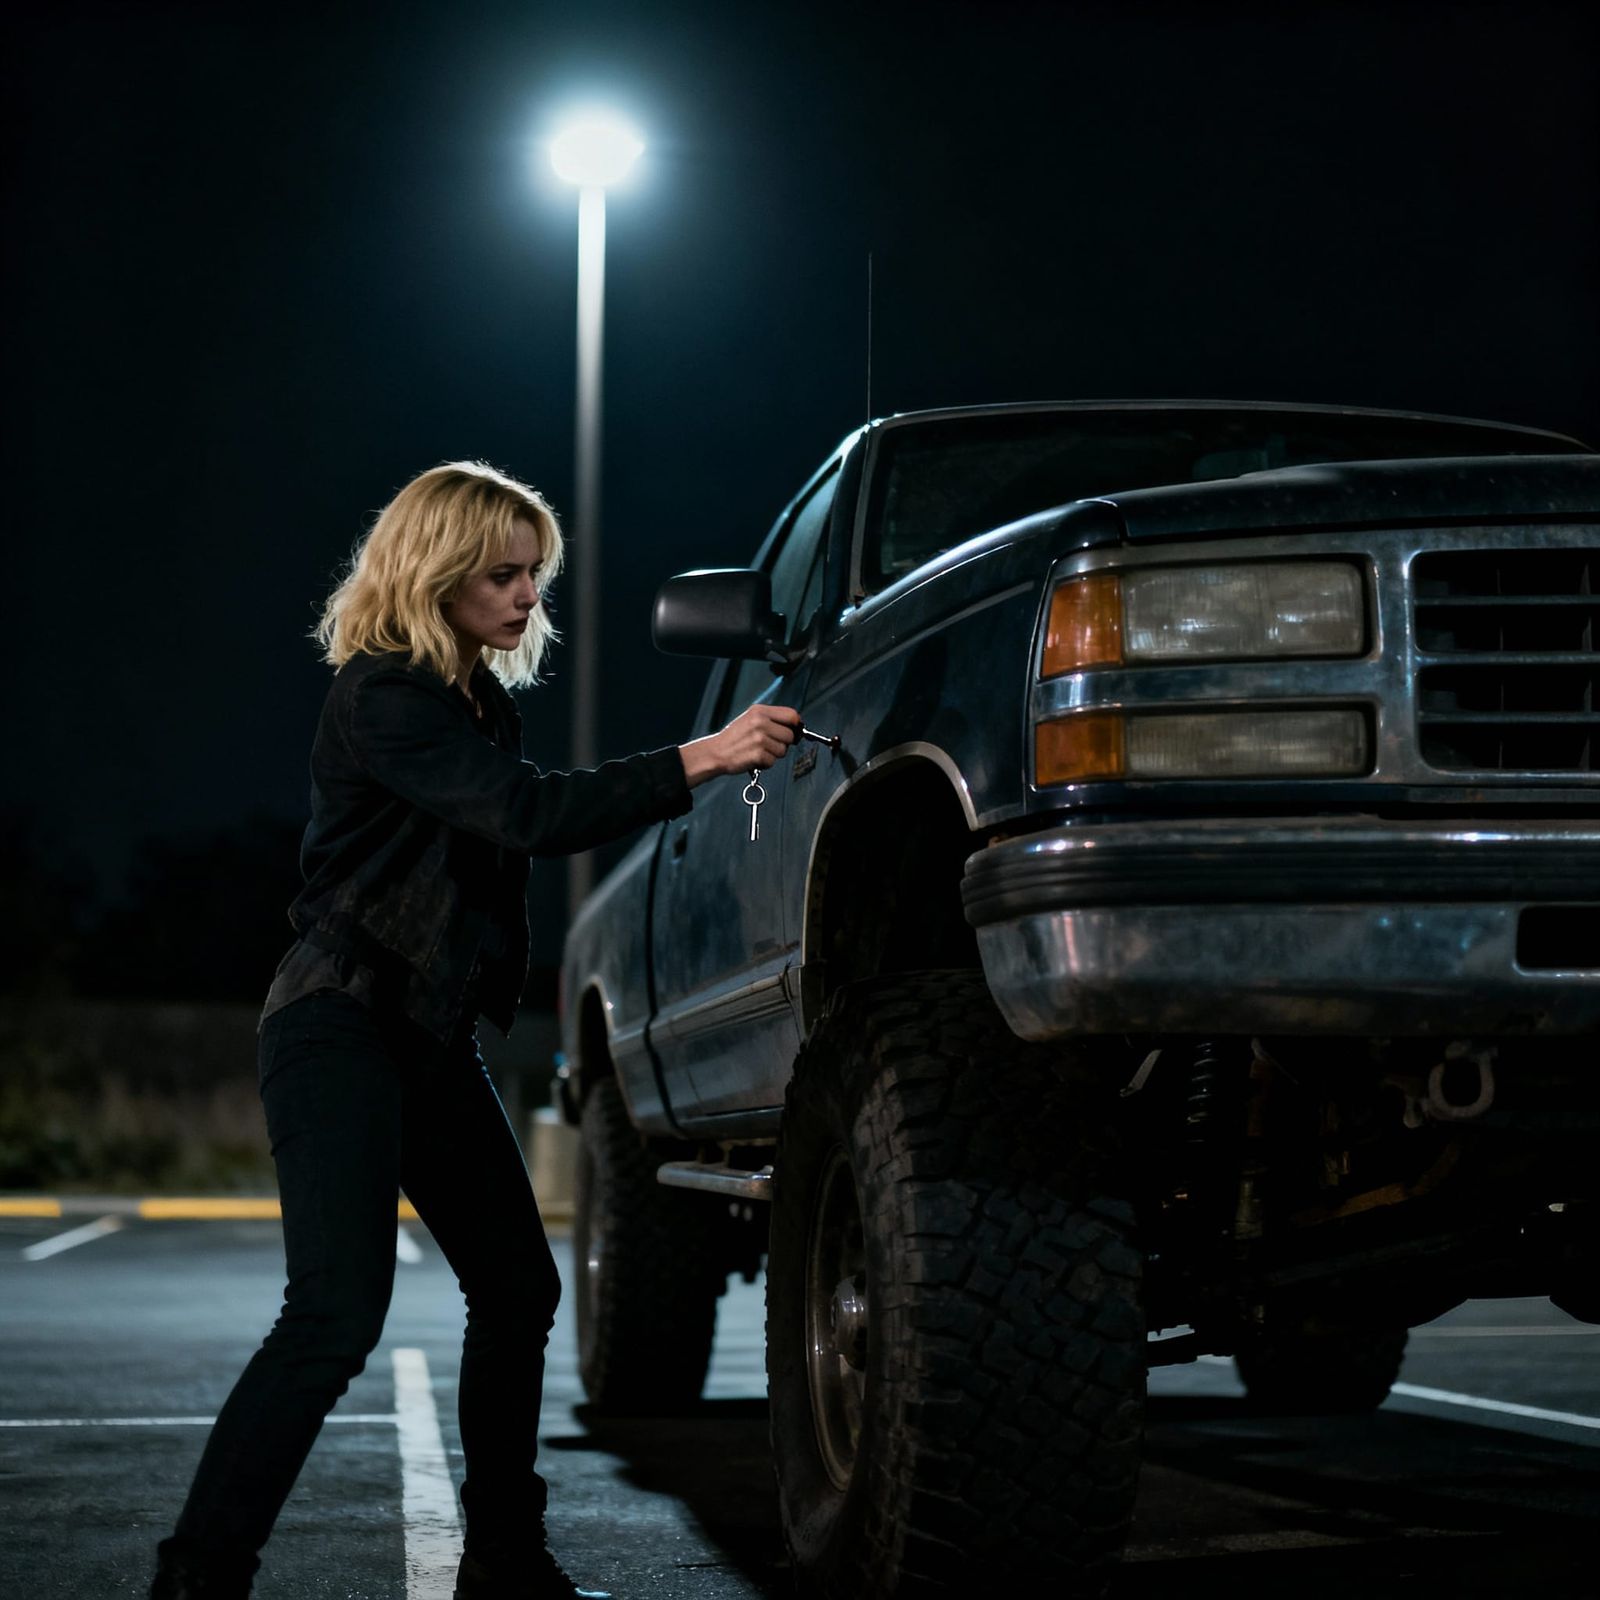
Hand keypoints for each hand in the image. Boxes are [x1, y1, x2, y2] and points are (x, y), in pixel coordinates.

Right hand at [679, 703, 802, 788]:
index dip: (795, 725)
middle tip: (769, 744)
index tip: (793, 730)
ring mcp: (759, 739)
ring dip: (773, 755)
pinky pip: (773, 762)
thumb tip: (796, 726)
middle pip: (790, 735)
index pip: (791, 715)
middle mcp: (760, 723)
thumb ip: (771, 719)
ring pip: (783, 750)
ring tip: (759, 751)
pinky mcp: (757, 754)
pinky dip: (765, 764)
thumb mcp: (751, 719)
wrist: (716, 752)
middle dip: (783, 743)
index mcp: (759, 711)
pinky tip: (755, 758)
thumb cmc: (734, 738)